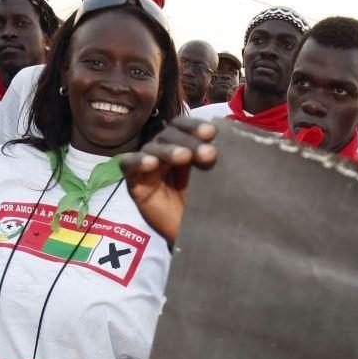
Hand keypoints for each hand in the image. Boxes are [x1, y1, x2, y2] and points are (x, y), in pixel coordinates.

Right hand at [120, 117, 217, 244]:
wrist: (196, 232)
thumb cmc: (206, 202)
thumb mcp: (214, 176)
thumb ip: (215, 155)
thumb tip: (229, 132)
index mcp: (182, 145)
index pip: (182, 125)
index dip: (194, 125)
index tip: (211, 133)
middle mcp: (164, 151)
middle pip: (169, 134)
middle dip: (189, 141)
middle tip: (208, 154)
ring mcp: (148, 166)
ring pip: (152, 148)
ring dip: (169, 150)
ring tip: (184, 157)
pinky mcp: (135, 183)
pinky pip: (128, 164)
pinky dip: (138, 161)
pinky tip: (151, 164)